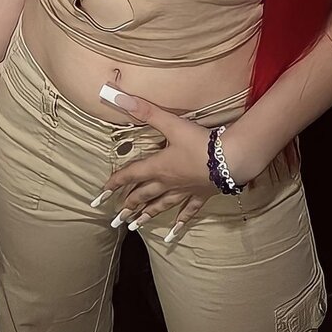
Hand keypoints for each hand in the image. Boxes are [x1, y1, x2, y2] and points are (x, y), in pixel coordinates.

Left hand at [92, 89, 247, 238]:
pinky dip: (180, 222)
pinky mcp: (201, 195)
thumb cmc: (200, 142)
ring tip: (135, 226)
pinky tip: (174, 233)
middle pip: (144, 194)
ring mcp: (184, 191)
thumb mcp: (171, 123)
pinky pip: (188, 211)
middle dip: (128, 205)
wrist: (230, 159)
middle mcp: (168, 183)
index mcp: (158, 167)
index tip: (101, 194)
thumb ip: (146, 111)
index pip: (130, 175)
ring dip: (147, 215)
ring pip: (161, 205)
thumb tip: (119, 98)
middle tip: (116, 218)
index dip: (114, 183)